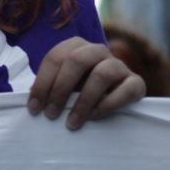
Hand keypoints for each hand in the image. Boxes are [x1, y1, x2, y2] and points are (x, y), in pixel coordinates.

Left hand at [27, 38, 144, 129]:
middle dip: (60, 89)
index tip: (34, 109)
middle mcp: (98, 50)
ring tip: (72, 123)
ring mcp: (119, 65)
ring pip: (102, 73)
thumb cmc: (82, 91)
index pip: (55, 57)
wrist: (117, 97)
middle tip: (51, 115)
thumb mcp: (64, 86)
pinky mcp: (137, 82)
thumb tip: (32, 98)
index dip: (42, 83)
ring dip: (84, 101)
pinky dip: (109, 104)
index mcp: (77, 46)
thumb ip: (50, 87)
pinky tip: (95, 117)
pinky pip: (126, 89)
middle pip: (77, 61)